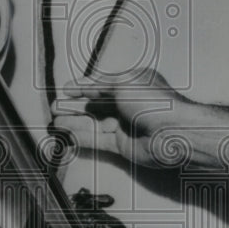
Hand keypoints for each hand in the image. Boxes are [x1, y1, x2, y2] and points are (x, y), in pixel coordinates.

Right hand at [51, 68, 188, 164]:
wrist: (172, 132)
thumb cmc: (155, 102)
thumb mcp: (124, 82)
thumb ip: (99, 85)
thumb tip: (83, 85)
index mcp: (132, 85)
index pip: (101, 86)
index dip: (83, 87)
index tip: (66, 90)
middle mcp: (128, 105)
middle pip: (95, 106)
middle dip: (74, 106)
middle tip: (56, 107)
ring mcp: (124, 126)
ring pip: (94, 124)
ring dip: (74, 122)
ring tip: (56, 121)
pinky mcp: (122, 145)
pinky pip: (98, 140)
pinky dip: (82, 137)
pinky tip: (68, 134)